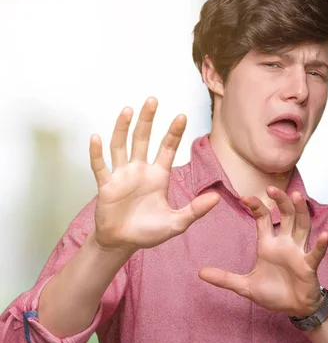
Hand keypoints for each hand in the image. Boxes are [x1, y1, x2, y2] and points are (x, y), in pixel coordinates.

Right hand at [88, 97, 219, 254]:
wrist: (123, 243)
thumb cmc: (149, 232)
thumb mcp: (177, 223)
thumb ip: (195, 210)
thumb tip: (216, 198)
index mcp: (159, 176)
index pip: (167, 148)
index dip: (174, 132)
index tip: (182, 115)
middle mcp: (140, 171)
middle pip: (143, 139)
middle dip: (148, 120)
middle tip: (153, 100)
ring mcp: (122, 176)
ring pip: (121, 146)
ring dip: (123, 128)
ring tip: (128, 110)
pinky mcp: (106, 186)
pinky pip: (100, 167)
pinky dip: (97, 153)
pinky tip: (96, 137)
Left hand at [198, 187, 327, 317]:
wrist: (293, 308)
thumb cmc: (274, 293)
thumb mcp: (245, 286)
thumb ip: (225, 278)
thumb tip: (200, 273)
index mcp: (269, 244)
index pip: (264, 219)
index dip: (256, 207)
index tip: (244, 197)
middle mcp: (285, 243)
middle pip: (285, 215)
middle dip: (280, 201)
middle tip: (272, 189)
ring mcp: (298, 252)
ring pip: (302, 226)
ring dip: (301, 212)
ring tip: (298, 197)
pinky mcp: (309, 265)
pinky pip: (315, 253)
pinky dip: (320, 245)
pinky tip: (324, 236)